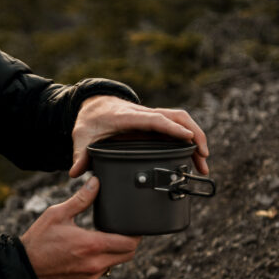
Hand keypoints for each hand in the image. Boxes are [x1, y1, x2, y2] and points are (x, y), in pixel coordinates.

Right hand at [20, 177, 139, 278]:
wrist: (24, 269)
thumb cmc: (39, 239)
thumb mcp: (58, 214)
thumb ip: (81, 199)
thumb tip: (96, 182)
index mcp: (91, 245)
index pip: (129, 243)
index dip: (135, 233)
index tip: (133, 226)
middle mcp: (95, 265)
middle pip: (128, 255)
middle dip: (127, 243)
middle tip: (119, 232)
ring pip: (113, 265)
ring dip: (111, 254)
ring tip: (98, 243)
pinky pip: (99, 275)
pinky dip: (97, 266)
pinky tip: (84, 257)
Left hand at [69, 96, 209, 176]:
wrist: (92, 105)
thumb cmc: (88, 122)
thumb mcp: (81, 137)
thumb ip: (80, 155)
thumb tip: (75, 172)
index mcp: (127, 117)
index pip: (154, 120)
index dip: (171, 128)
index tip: (187, 138)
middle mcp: (143, 113)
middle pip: (176, 117)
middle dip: (194, 134)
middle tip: (204, 158)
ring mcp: (151, 117)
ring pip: (181, 120)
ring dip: (196, 137)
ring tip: (203, 162)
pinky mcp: (155, 122)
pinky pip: (177, 126)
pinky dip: (189, 138)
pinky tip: (194, 156)